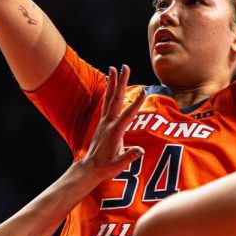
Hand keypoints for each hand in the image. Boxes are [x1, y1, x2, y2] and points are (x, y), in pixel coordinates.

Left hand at [76, 65, 144, 180]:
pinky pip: (106, 103)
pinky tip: (109, 84)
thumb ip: (129, 157)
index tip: (145, 92)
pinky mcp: (103, 122)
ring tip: (113, 68)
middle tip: (125, 66)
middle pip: (116, 99)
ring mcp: (104, 121)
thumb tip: (140, 151)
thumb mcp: (118, 165)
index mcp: (115, 132)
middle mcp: (108, 123)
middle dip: (121, 82)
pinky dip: (109, 91)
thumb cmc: (106, 167)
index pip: (128, 115)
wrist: (91, 168)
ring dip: (112, 82)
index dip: (137, 104)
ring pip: (109, 98)